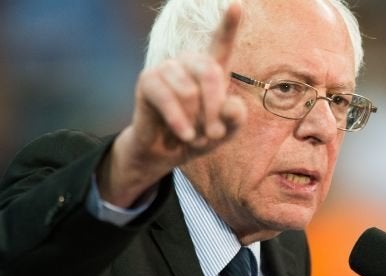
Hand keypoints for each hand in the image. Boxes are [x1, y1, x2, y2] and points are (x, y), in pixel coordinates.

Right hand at [97, 3, 245, 206]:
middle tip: (214, 135)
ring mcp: (167, 68)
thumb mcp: (224, 131)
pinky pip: (167, 98)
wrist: (167, 152)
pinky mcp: (147, 81)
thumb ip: (234, 118)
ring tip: (192, 135)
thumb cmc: (199, 135)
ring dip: (195, 120)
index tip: (237, 5)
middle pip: (210, 73)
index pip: (222, 43)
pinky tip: (184, 136)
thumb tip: (230, 106)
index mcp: (211, 69)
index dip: (229, 24)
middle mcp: (189, 62)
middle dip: (214, 108)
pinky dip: (179, 121)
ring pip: (189, 91)